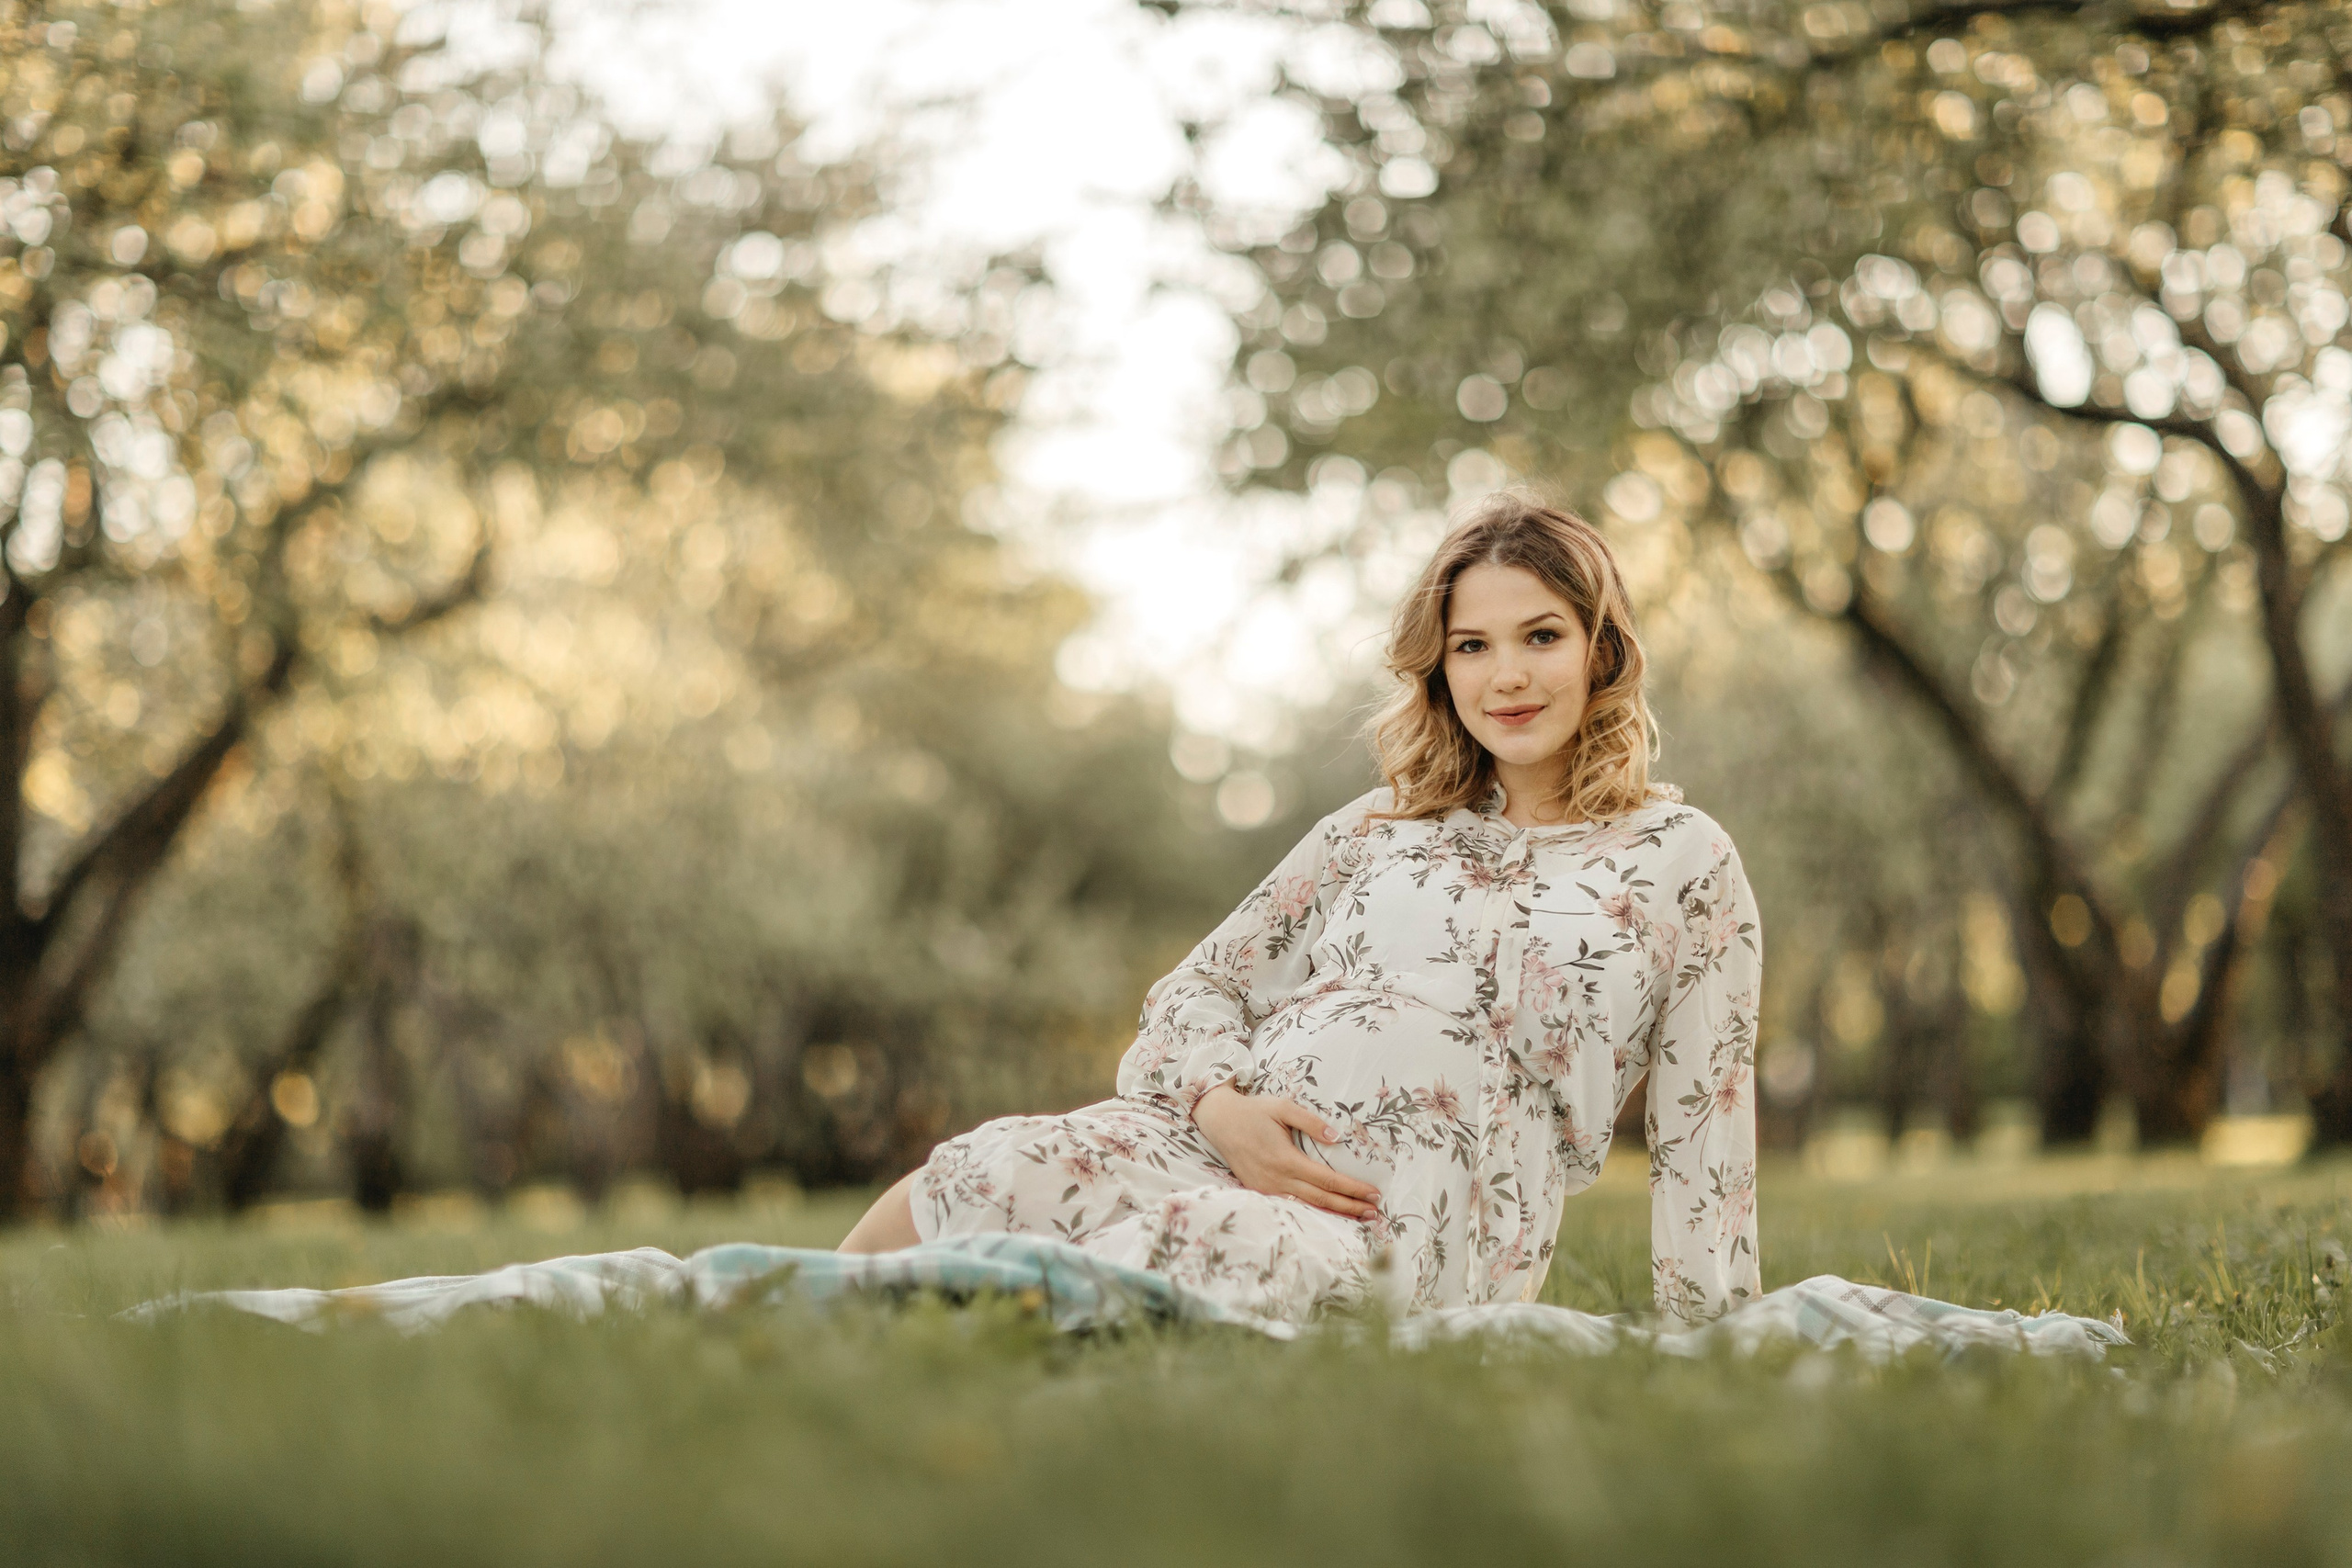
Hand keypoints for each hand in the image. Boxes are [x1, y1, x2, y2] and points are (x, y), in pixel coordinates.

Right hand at [1192, 1083, 1380, 1220]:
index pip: (1328, 1181)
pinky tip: (1328, 1212)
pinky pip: (1291, 1205)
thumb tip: (1337, 1137)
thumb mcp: (1283, 1108)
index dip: (1353, 1189)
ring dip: (1335, 1212)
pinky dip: (1313, 1211)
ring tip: (1358, 1216)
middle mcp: (1277, 1180)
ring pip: (1307, 1207)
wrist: (1219, 1121)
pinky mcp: (1260, 1191)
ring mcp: (1267, 1189)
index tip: (1373, 1193)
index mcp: (1287, 1160)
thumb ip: (1311, 1123)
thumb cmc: (1253, 1112)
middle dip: (1350, 1207)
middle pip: (1322, 1200)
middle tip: (1375, 1212)